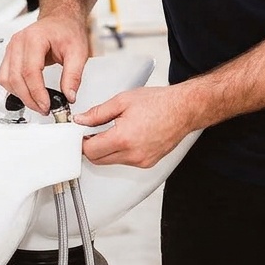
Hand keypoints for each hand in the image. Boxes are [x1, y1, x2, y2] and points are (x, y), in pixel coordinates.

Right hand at [0, 13, 90, 112]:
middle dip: (29, 99)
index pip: (30, 71)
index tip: (47, 106)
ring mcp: (11, 48)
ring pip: (6, 80)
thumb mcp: (79, 52)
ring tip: (37, 103)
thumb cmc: (67, 30)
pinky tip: (28, 94)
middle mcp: (18, 42)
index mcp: (35, 38)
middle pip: (16, 78)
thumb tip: (69, 96)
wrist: (60, 20)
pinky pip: (5, 77)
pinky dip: (14, 89)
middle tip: (44, 109)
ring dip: (20, 95)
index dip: (37, 92)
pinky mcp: (10, 55)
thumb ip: (74, 76)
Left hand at [75, 85, 196, 167]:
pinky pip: (125, 162)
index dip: (81, 141)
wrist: (183, 109)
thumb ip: (97, 113)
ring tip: (112, 131)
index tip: (81, 133)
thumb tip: (81, 120)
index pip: (90, 150)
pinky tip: (126, 137)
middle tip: (92, 132)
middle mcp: (133, 154)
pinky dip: (120, 152)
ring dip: (105, 150)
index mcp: (123, 138)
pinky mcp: (148, 163)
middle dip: (91, 147)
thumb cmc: (158, 102)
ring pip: (111, 162)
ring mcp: (141, 161)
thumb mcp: (122, 101)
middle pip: (98, 160)